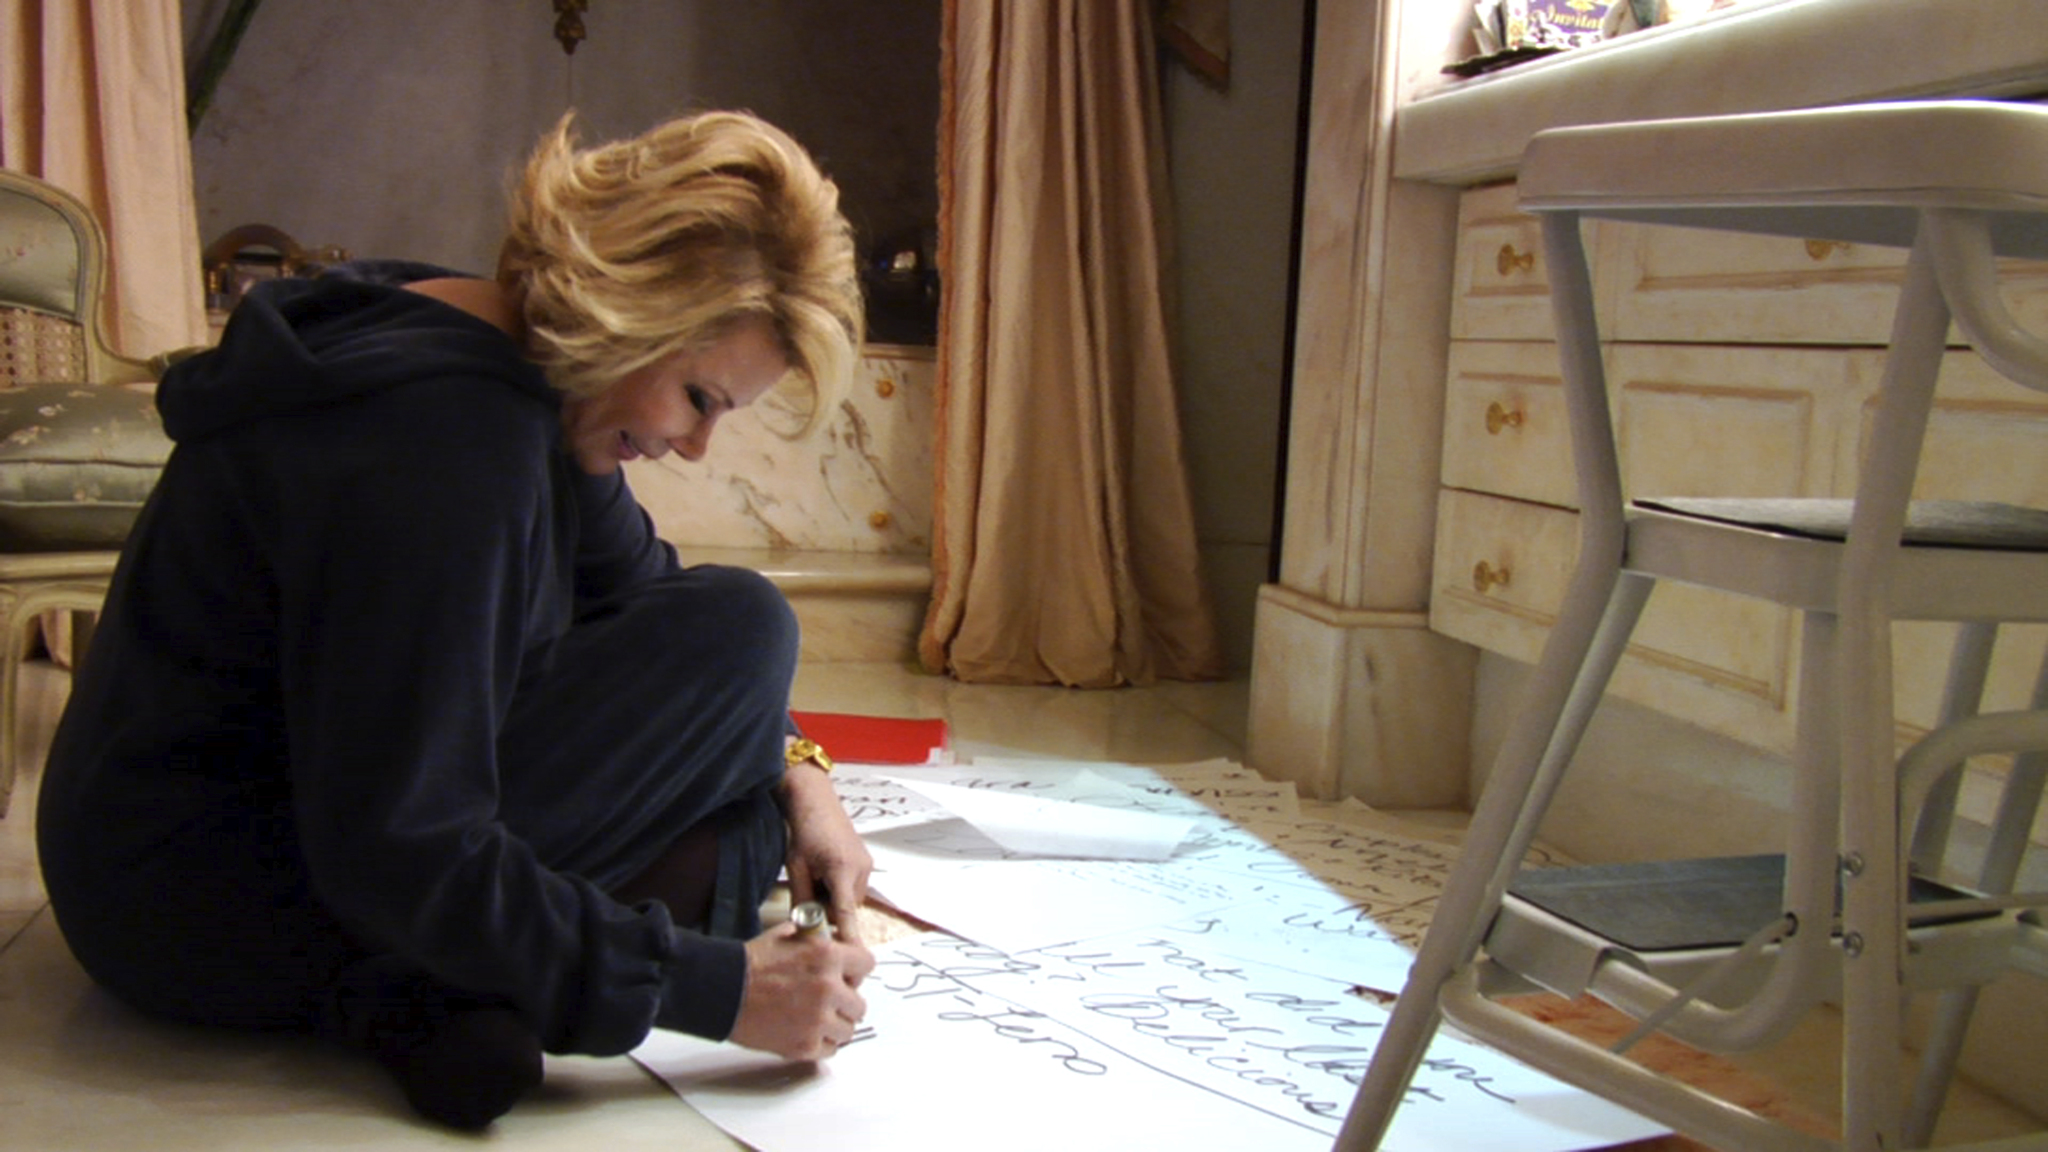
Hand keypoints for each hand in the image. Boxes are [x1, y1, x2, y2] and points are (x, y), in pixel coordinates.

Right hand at [727, 921, 873, 1060]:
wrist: (722, 990)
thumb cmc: (750, 963)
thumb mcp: (788, 935)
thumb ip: (817, 939)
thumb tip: (835, 941)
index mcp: (827, 956)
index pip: (867, 965)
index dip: (856, 971)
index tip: (848, 976)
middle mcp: (828, 988)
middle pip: (860, 1004)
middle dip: (845, 1002)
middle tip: (828, 1002)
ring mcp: (818, 1020)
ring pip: (848, 1030)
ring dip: (835, 1025)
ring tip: (816, 1019)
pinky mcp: (805, 1045)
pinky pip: (830, 1049)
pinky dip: (820, 1043)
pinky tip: (805, 1032)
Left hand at [779, 763, 873, 943]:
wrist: (816, 801)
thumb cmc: (803, 832)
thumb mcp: (796, 867)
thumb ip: (801, 899)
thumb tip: (802, 927)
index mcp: (841, 870)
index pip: (846, 913)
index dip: (849, 937)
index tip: (854, 956)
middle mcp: (860, 869)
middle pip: (847, 909)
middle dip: (829, 909)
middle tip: (810, 888)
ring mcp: (866, 865)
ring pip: (851, 899)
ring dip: (835, 898)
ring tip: (817, 875)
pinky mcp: (867, 862)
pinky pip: (855, 887)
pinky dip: (841, 888)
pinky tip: (826, 870)